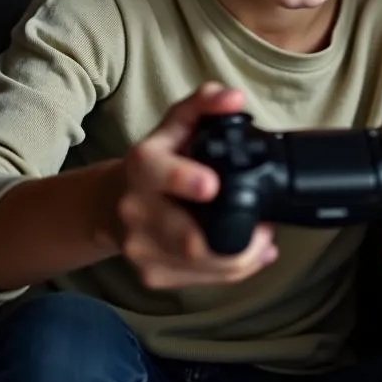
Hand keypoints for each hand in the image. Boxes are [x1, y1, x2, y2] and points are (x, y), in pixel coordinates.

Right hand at [117, 82, 276, 287]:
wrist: (114, 202)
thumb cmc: (159, 159)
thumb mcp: (179, 122)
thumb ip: (207, 103)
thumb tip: (234, 99)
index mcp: (143, 166)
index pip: (161, 175)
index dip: (186, 180)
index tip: (212, 185)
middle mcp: (136, 210)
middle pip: (188, 240)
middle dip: (237, 239)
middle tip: (267, 226)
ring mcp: (141, 248)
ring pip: (202, 267)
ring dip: (243, 257)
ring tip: (262, 238)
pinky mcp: (151, 275)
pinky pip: (201, 282)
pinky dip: (233, 270)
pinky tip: (249, 254)